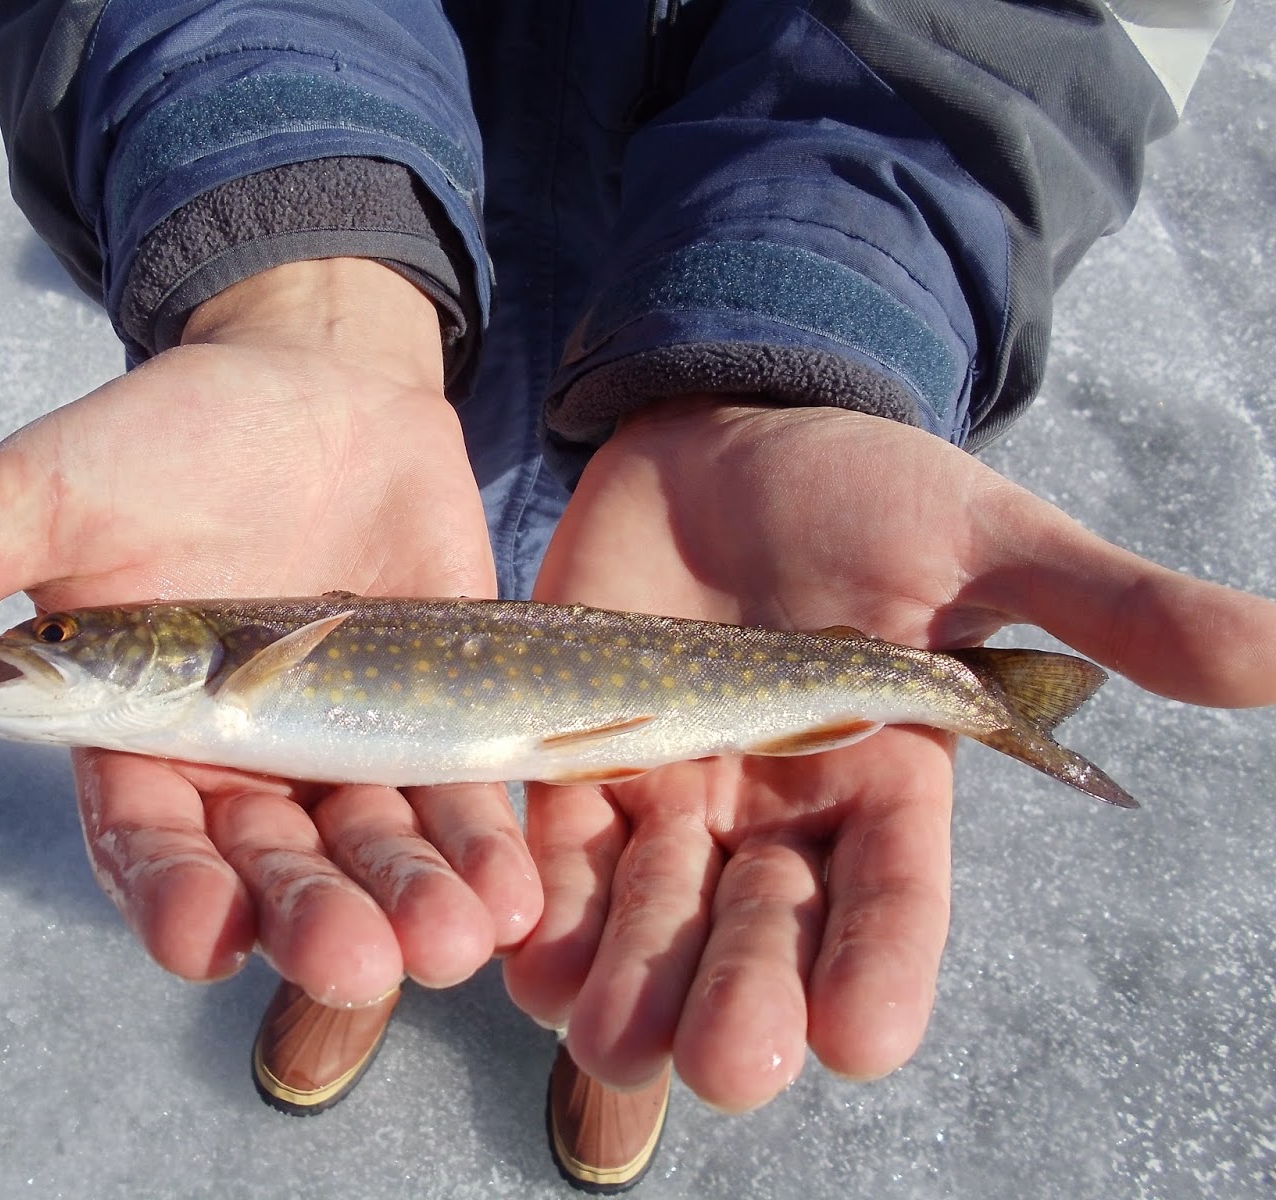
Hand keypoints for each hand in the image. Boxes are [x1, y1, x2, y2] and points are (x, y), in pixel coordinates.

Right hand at [0, 259, 540, 1004]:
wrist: (309, 377)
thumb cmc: (155, 437)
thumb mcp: (28, 501)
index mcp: (143, 744)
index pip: (151, 848)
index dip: (175, 896)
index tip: (200, 934)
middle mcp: (250, 771)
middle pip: (282, 874)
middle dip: (316, 922)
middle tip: (355, 962)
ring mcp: (354, 751)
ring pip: (383, 855)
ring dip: (419, 903)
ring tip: (459, 935)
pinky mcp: (445, 716)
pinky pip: (469, 797)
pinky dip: (492, 842)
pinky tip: (522, 882)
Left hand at [503, 398, 1275, 1108]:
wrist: (720, 434)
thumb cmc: (861, 487)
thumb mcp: (982, 538)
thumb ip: (1104, 604)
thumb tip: (1275, 657)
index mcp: (888, 783)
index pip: (895, 900)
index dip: (884, 966)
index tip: (864, 1035)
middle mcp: (779, 814)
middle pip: (767, 930)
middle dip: (747, 996)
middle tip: (729, 1063)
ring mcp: (674, 794)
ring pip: (656, 912)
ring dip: (633, 977)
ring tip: (609, 1037)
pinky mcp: (579, 758)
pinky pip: (559, 850)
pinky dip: (545, 907)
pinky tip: (525, 963)